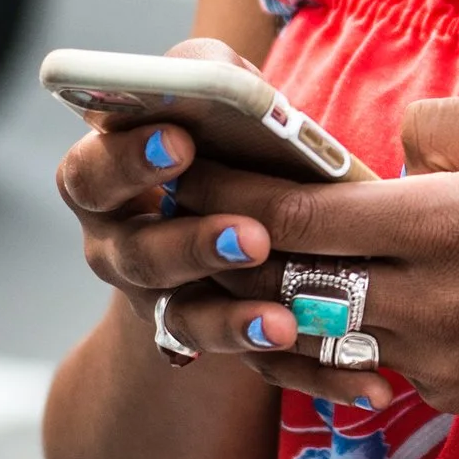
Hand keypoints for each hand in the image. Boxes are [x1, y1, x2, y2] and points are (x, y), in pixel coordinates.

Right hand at [54, 35, 329, 370]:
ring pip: (188, 322)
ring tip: (282, 321)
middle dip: (193, 246)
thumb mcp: (206, 96)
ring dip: (235, 323)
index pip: (93, 173)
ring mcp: (168, 305)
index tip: (180, 143)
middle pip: (138, 258)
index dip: (128, 161)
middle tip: (252, 236)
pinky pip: (262, 368)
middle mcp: (123, 251)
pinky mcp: (227, 345)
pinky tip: (364, 380)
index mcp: (104, 183)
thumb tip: (220, 80)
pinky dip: (314, 374)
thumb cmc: (217, 136)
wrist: (232, 212)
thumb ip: (203, 77)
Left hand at [164, 90, 458, 453]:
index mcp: (455, 224)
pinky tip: (322, 296)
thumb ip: (453, 123)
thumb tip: (386, 147)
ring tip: (232, 255)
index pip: (307, 216)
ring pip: (321, 328)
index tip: (184, 166)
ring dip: (274, 296)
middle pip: (291, 282)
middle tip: (182, 212)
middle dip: (230, 248)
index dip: (234, 192)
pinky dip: (339, 328)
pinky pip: (372, 358)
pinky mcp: (455, 396)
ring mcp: (442, 359)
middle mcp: (436, 301)